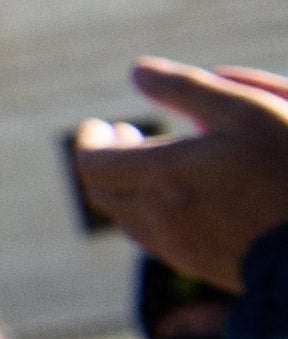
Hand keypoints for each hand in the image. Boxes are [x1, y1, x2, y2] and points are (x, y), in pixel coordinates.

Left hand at [75, 61, 287, 291]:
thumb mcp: (247, 112)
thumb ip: (187, 89)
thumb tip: (137, 70)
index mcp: (162, 177)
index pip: (93, 164)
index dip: (90, 142)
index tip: (101, 125)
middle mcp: (159, 219)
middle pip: (105, 193)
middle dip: (106, 162)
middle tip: (126, 137)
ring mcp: (180, 249)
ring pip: (130, 220)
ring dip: (129, 189)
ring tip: (155, 163)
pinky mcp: (204, 267)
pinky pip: (159, 241)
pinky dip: (153, 213)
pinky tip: (184, 198)